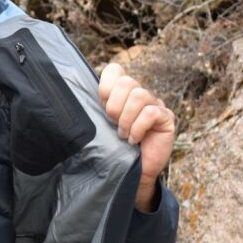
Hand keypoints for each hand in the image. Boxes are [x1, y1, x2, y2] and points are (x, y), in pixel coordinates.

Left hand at [98, 63, 175, 211]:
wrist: (133, 173)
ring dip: (126, 119)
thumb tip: (75, 94)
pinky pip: (151, 112)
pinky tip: (135, 139)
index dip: (106, 86)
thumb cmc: (115, 149)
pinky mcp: (166, 118)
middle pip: (127, 81)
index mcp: (122, 92)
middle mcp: (140, 94)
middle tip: (113, 124)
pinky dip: (138, 127)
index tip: (102, 106)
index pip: (115, 70)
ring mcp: (156, 104)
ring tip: (123, 135)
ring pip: (139, 95)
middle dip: (114, 106)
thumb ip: (94, 108)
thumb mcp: (100, 125)